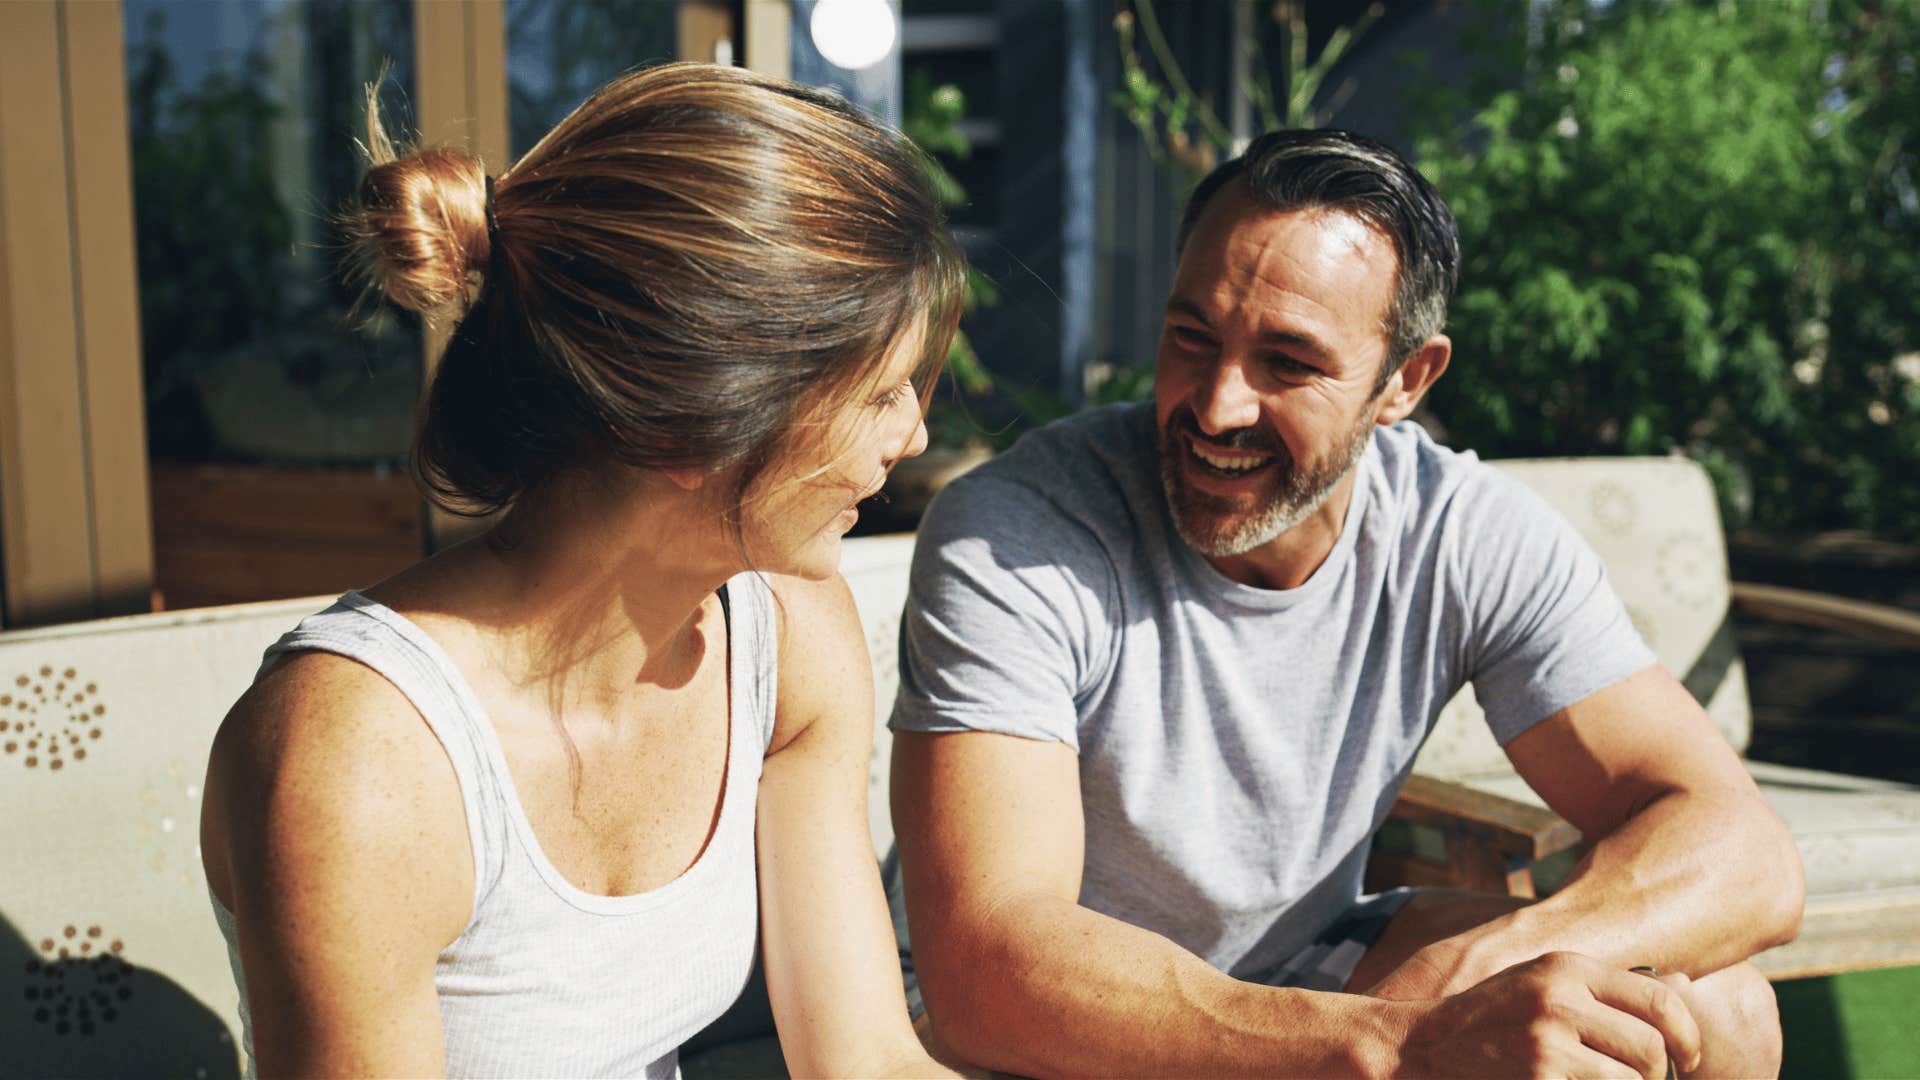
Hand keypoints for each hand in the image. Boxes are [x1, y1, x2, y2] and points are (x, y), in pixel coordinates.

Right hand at [1400, 952, 1701, 1078]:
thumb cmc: (1490, 1019)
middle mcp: (1558, 998)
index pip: (1660, 1001)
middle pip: (1650, 1050)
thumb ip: (1603, 989)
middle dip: (1656, 1077)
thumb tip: (1683, 989)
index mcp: (1566, 967)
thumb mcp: (1542, 984)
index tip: (1688, 1059)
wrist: (1420, 1047)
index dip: (1687, 1037)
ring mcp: (1545, 1042)